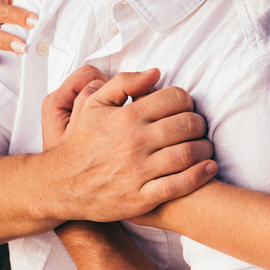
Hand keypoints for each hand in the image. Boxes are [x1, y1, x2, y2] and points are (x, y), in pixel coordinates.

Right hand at [46, 67, 217, 221]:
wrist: (61, 183)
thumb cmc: (82, 142)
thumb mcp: (93, 105)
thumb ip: (124, 83)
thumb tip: (156, 73)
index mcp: (127, 116)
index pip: (176, 99)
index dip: (187, 101)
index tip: (186, 109)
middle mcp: (135, 141)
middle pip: (188, 125)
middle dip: (199, 124)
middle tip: (198, 129)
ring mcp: (139, 171)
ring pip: (189, 153)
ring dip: (204, 148)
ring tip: (204, 147)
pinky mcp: (142, 197)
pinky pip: (181, 184)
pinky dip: (201, 174)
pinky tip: (209, 168)